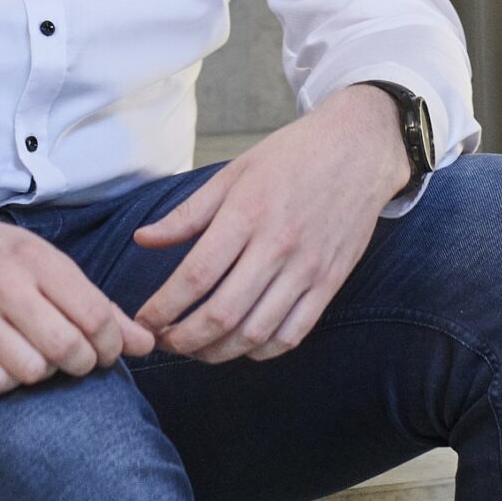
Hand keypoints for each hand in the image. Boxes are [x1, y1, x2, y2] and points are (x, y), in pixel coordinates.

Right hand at [0, 183, 154, 396]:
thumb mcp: (43, 261)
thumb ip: (94, 303)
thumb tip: (145, 343)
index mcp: (33, 259)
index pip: (94, 316)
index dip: (111, 343)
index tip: (106, 347)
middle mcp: (1, 285)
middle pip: (67, 349)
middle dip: (83, 363)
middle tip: (77, 358)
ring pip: (32, 371)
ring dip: (43, 372)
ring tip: (37, 355)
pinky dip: (6, 382)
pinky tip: (4, 362)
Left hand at [131, 85, 412, 363]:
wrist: (358, 148)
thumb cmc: (291, 157)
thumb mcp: (232, 174)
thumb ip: (187, 214)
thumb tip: (143, 240)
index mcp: (246, 214)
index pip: (196, 276)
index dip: (164, 307)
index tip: (144, 320)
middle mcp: (277, 246)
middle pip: (223, 313)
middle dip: (184, 339)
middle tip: (163, 342)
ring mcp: (307, 269)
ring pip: (257, 332)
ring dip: (218, 352)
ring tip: (195, 350)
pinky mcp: (330, 283)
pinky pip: (294, 333)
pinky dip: (263, 351)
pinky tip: (241, 346)